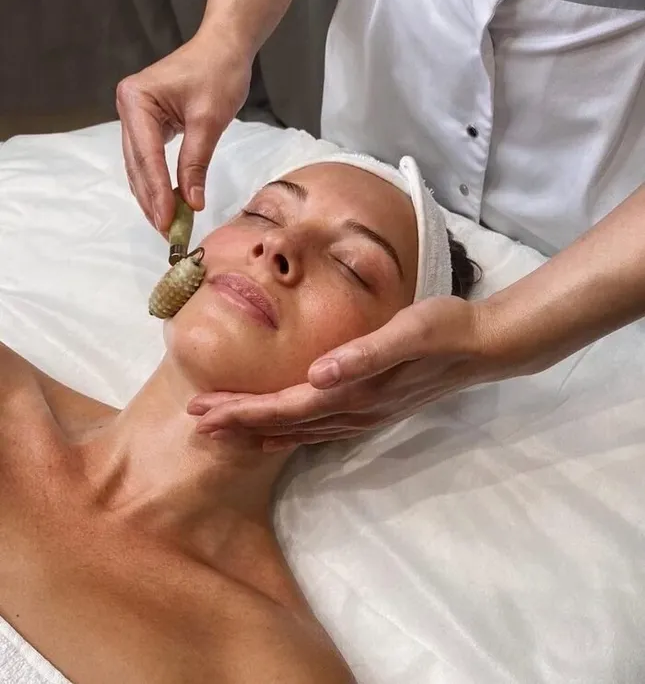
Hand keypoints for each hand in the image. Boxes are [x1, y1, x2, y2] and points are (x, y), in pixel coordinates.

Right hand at [116, 29, 251, 231]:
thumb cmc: (220, 74)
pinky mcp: (147, 123)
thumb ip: (196, 163)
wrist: (225, 47)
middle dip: (152, 200)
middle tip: (168, 233)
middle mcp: (128, 107)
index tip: (168, 223)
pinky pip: (149, 159)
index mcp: (136, 100)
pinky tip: (168, 204)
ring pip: (140, 167)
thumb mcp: (210, 121)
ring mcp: (135, 115)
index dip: (157, 192)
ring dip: (153, 196)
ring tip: (168, 226)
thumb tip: (191, 203)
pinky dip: (158, 182)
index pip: (147, 157)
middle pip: (138, 165)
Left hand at [188, 297, 506, 450]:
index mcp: (354, 392)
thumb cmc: (443, 331)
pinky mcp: (370, 407)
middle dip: (238, 422)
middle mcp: (353, 412)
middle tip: (194, 421)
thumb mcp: (408, 333)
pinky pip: (317, 428)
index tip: (201, 410)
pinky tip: (276, 433)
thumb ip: (364, 355)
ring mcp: (362, 415)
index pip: (285, 407)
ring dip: (257, 429)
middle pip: (284, 424)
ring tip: (222, 429)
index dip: (242, 410)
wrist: (481, 347)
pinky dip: (288, 432)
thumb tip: (319, 375)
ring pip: (298, 430)